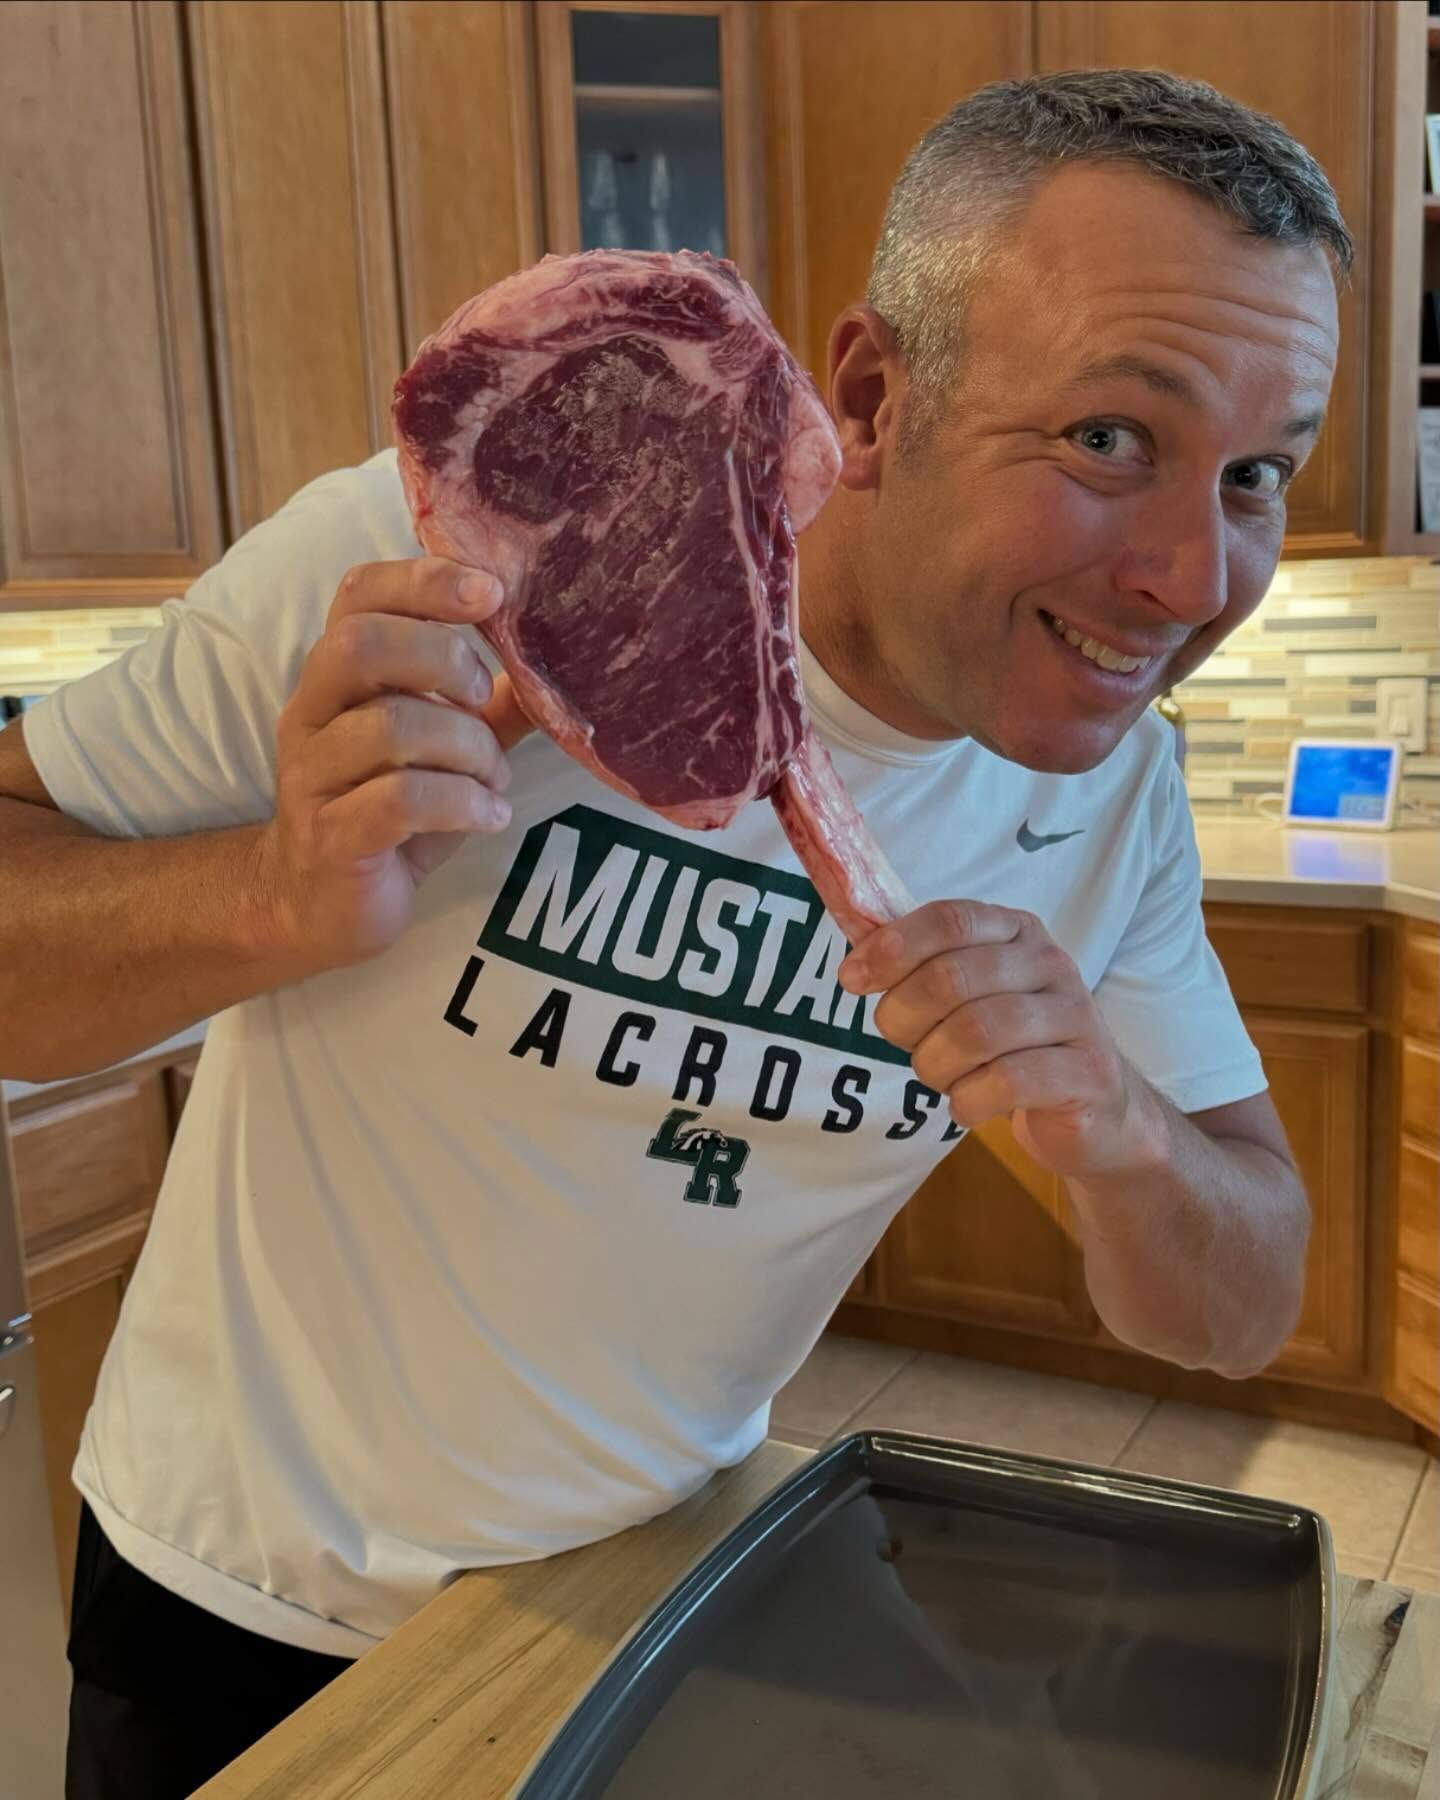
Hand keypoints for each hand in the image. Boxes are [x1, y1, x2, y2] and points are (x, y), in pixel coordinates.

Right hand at [255, 557, 532, 971]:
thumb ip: (486, 706)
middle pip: (360, 645)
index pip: (358, 594)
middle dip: (443, 659)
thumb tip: (553, 666)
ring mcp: (314, 775)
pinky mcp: (331, 836)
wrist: (321, 906)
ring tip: (495, 780)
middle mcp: (312, 713)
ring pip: (390, 727)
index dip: (424, 579)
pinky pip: (398, 801)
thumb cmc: (387, 814)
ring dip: (467, 748)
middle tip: (486, 699)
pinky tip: (489, 816)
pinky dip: (461, 803)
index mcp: (337, 677)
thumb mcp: (442, 751)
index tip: (492, 592)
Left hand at [837, 901, 1164, 1179]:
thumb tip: (856, 957)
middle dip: (905, 1018)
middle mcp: (1051, 963)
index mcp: (1017, 932)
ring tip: (939, 1078)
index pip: (950, 920)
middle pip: (951, 978)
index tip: (853, 979)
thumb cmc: (1011, 1047)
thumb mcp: (967, 997)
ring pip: (976, 1032)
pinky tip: (967, 1107)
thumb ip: (919, 969)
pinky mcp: (1090, 1072)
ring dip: (935, 1065)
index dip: (893, 947)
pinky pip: (1007, 1081)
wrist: (1096, 1107)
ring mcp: (1077, 1017)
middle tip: (902, 1044)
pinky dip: (968, 1100)